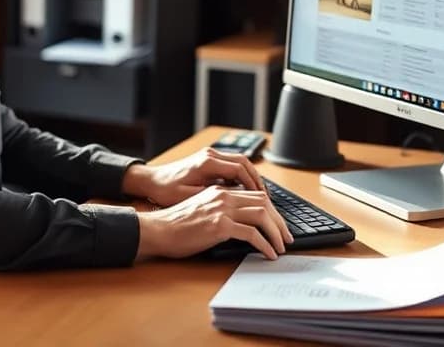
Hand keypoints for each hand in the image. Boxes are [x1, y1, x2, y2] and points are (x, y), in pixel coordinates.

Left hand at [122, 147, 266, 206]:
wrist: (150, 180)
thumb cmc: (165, 190)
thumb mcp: (189, 197)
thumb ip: (213, 197)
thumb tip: (235, 202)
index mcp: (207, 163)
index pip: (240, 170)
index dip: (253, 185)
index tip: (263, 200)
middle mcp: (210, 155)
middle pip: (244, 163)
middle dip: (257, 181)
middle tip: (267, 199)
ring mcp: (209, 156)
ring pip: (239, 163)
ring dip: (251, 178)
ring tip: (260, 196)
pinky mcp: (208, 161)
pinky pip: (231, 166)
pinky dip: (241, 177)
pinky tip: (244, 192)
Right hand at [136, 185, 292, 259]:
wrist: (158, 230)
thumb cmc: (175, 224)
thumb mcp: (201, 209)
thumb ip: (220, 210)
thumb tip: (240, 223)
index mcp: (219, 191)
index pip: (255, 195)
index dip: (271, 210)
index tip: (278, 224)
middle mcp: (223, 196)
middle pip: (264, 203)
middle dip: (279, 221)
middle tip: (286, 237)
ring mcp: (222, 210)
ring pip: (262, 215)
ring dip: (276, 232)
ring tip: (281, 247)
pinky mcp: (219, 226)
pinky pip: (252, 234)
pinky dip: (265, 244)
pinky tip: (268, 253)